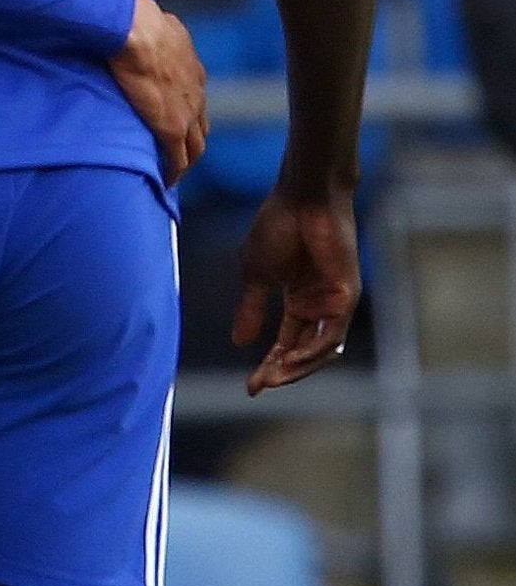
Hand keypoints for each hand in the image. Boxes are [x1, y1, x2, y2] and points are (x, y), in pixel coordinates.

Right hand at [111, 0, 207, 181]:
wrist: (135, 31)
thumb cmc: (137, 20)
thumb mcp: (156, 23)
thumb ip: (156, 31)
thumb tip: (144, 22)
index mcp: (192, 68)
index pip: (195, 97)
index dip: (187, 111)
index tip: (175, 121)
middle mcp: (197, 91)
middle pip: (202, 124)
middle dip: (192, 138)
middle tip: (177, 151)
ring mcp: (187, 112)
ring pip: (196, 145)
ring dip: (186, 158)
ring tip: (173, 169)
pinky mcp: (172, 128)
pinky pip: (178, 159)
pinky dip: (175, 171)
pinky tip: (166, 181)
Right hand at [234, 187, 359, 394]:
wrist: (301, 199)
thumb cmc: (278, 227)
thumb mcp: (256, 275)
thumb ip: (251, 308)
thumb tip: (239, 341)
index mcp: (298, 300)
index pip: (286, 342)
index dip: (268, 363)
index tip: (250, 385)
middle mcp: (319, 306)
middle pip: (302, 351)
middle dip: (281, 371)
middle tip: (258, 386)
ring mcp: (335, 303)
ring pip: (319, 350)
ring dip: (296, 367)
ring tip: (270, 377)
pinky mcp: (346, 297)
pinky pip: (331, 334)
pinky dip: (311, 351)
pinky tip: (289, 359)